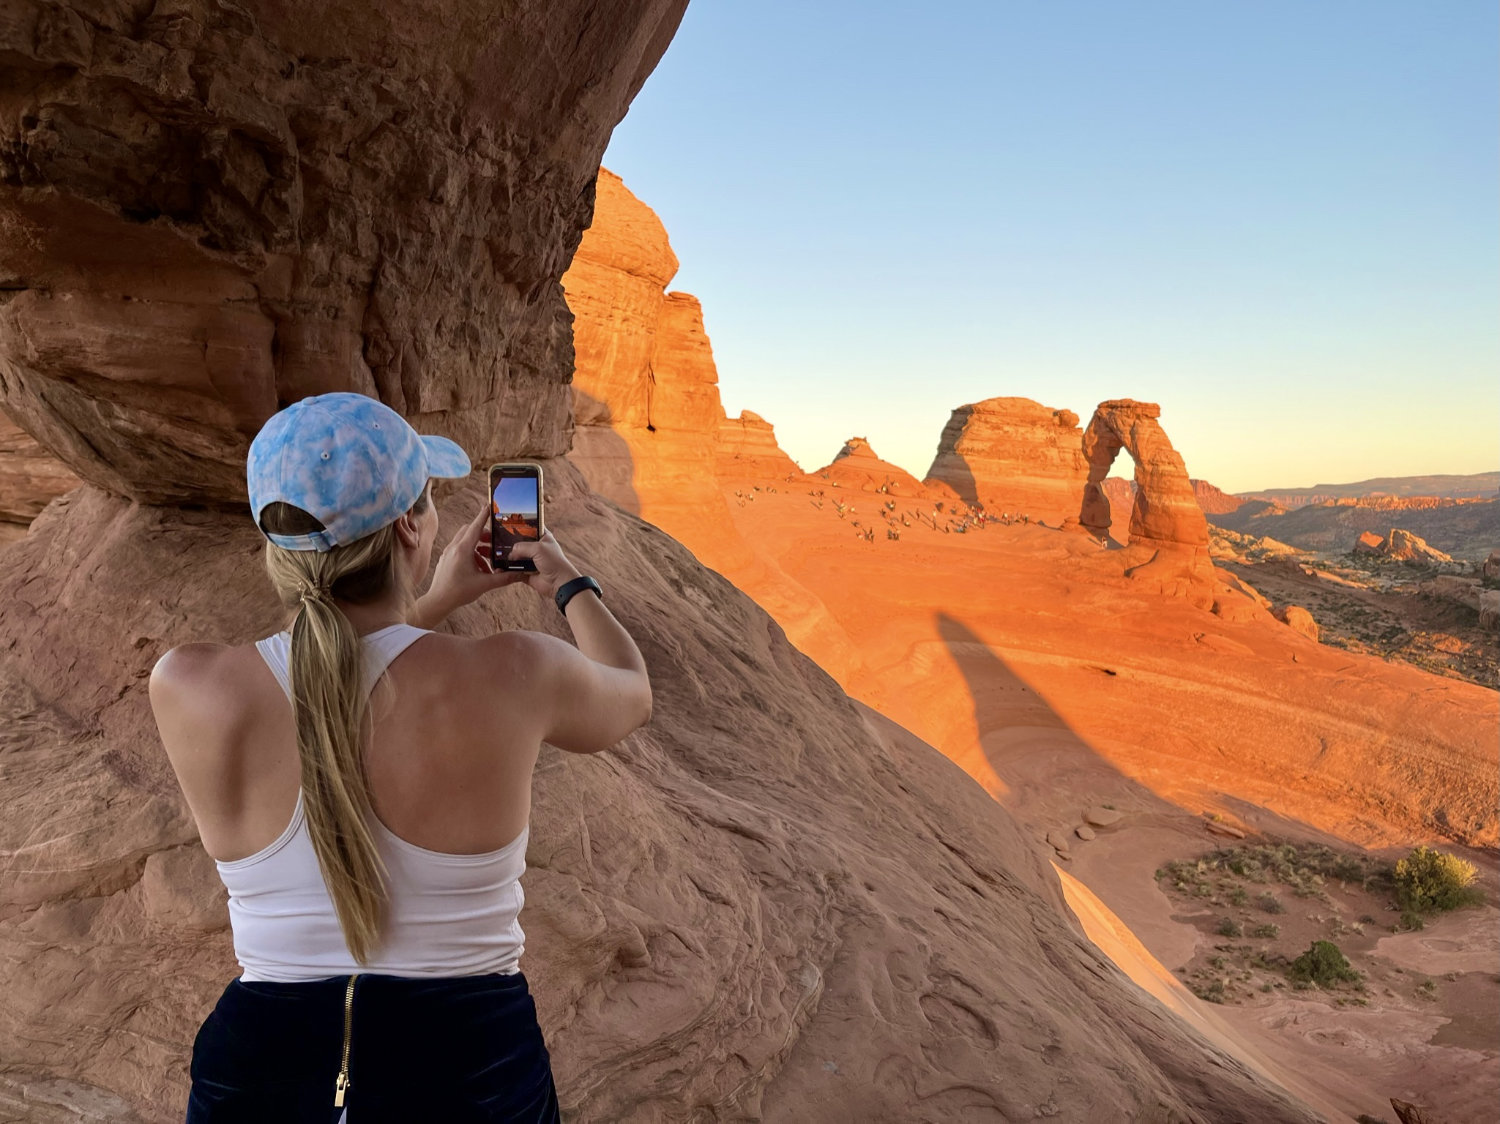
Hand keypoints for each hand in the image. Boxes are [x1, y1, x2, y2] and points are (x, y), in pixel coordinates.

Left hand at [413, 504, 527, 626]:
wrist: (438, 601)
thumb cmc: (459, 592)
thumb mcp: (485, 584)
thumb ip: (504, 578)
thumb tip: (520, 575)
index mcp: (463, 550)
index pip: (475, 527)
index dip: (483, 515)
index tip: (489, 505)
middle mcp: (454, 548)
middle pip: (469, 531)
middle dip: (482, 533)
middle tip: (494, 541)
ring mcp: (448, 553)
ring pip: (464, 540)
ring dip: (477, 545)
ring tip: (487, 561)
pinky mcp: (445, 559)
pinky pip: (459, 548)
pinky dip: (470, 552)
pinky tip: (478, 568)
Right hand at [504, 530, 582, 598]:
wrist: (559, 582)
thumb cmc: (554, 562)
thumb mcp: (538, 548)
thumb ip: (522, 547)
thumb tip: (510, 553)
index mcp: (542, 537)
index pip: (530, 527)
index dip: (520, 526)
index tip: (507, 524)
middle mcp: (536, 548)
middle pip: (519, 543)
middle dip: (510, 544)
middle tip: (498, 542)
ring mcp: (531, 560)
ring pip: (515, 557)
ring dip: (508, 558)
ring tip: (497, 556)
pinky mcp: (526, 572)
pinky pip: (514, 570)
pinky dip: (508, 570)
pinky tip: (500, 568)